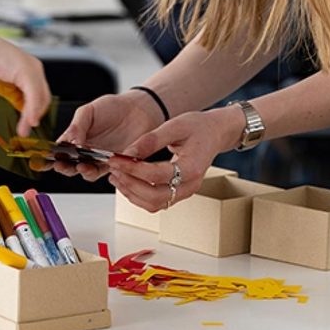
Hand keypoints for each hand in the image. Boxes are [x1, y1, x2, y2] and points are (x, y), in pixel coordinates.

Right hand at [0, 36, 50, 135]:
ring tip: (24, 129)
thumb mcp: (6, 83)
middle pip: (43, 97)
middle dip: (36, 115)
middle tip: (27, 128)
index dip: (36, 109)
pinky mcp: (28, 74)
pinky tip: (28, 121)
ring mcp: (33, 70)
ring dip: (31, 117)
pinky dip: (31, 111)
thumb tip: (20, 110)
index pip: (40, 93)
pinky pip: (33, 97)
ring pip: (39, 99)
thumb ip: (15, 93)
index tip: (30, 121)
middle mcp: (35, 68)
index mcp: (31, 68)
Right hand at [54, 90, 163, 180]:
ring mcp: (100, 159)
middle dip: (63, 167)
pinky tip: (103, 164)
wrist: (138, 110)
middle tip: (60, 164)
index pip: (59, 150)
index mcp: (75, 138)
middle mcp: (85, 152)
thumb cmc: (112, 107)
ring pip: (87, 172)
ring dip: (82, 171)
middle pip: (69, 166)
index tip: (43, 160)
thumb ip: (77, 126)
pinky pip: (107, 172)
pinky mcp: (116, 164)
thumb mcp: (89, 112)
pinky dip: (104, 170)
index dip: (49, 157)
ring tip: (82, 165)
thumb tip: (69, 142)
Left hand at [105, 106, 244, 211]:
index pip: (156, 175)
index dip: (133, 169)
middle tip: (114, 170)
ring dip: (132, 193)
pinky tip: (127, 182)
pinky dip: (139, 195)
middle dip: (130, 184)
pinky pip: (157, 202)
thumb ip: (151, 140)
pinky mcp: (178, 192)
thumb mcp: (175, 125)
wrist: (215, 133)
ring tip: (116, 177)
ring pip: (154, 204)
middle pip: (155, 196)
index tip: (116, 160)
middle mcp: (190, 185)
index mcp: (192, 168)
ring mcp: (185, 191)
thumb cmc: (199, 127)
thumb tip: (128, 153)